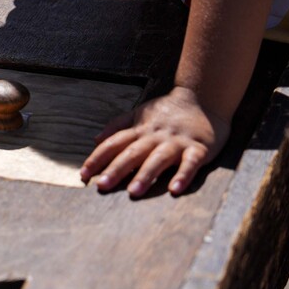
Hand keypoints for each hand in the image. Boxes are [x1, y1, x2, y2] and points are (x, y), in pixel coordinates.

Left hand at [80, 87, 229, 197]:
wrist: (204, 97)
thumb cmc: (167, 112)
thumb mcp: (139, 113)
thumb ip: (118, 126)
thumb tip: (95, 140)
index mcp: (140, 130)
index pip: (114, 143)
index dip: (98, 158)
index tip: (83, 175)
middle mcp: (155, 136)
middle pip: (132, 153)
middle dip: (116, 169)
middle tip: (102, 186)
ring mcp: (177, 142)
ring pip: (159, 159)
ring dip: (146, 175)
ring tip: (134, 192)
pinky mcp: (199, 148)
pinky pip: (190, 163)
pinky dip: (184, 175)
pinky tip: (175, 189)